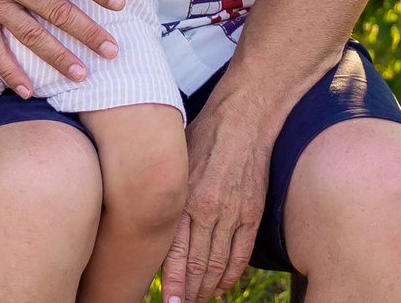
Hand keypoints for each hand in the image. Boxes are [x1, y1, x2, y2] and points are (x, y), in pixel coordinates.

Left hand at [163, 100, 271, 302]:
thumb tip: (148, 216)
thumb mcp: (175, 160)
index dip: (172, 282)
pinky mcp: (252, 213)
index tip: (169, 302)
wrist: (244, 117)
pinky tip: (222, 285)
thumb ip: (166, 192)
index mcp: (184, 197)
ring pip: (217, 264)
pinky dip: (231, 273)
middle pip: (195, 264)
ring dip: (207, 287)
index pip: (174, 252)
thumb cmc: (203, 135)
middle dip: (188, 291)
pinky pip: (240, 253)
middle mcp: (207, 209)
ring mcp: (232, 213)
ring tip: (199, 300)